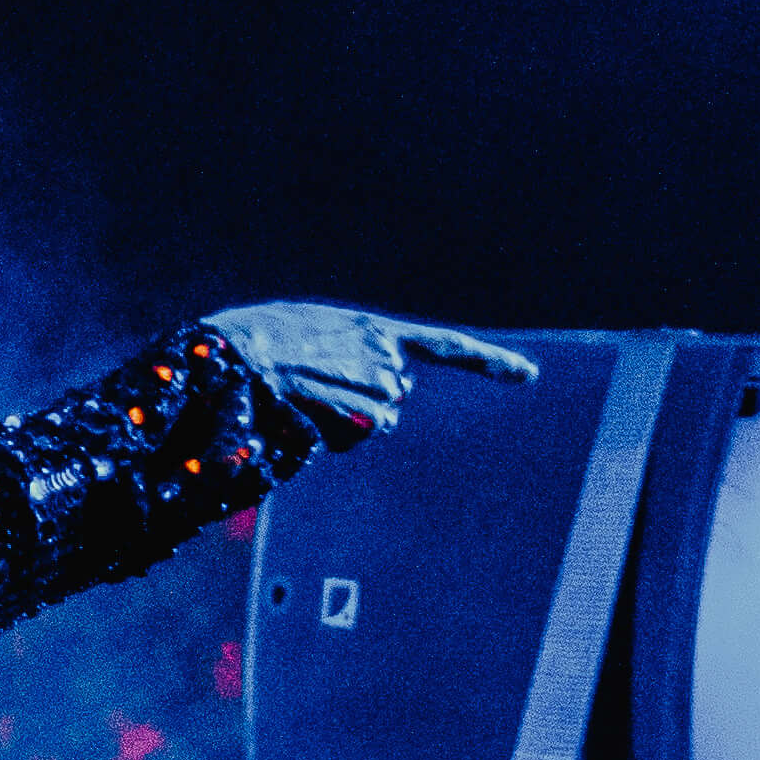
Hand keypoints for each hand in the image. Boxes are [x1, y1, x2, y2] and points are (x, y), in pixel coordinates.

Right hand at [197, 304, 540, 443]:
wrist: (231, 352)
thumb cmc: (257, 344)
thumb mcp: (308, 334)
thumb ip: (350, 358)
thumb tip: (381, 409)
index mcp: (372, 328)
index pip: (444, 345)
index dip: (488, 362)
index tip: (528, 377)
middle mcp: (384, 353)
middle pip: (395, 396)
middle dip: (364, 401)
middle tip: (313, 390)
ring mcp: (375, 380)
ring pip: (382, 420)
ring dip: (349, 419)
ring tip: (302, 399)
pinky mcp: (361, 406)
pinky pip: (363, 432)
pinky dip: (339, 430)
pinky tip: (305, 409)